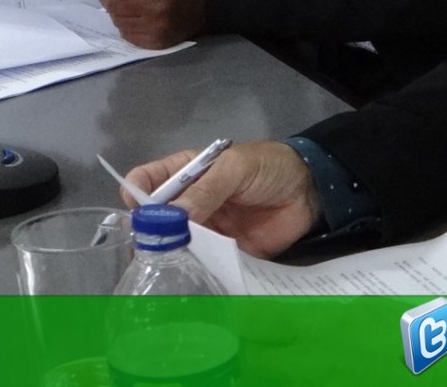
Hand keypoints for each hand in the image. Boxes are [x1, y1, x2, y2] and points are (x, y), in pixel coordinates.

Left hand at [82, 0, 205, 47]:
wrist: (204, 4)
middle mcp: (157, 8)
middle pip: (115, 5)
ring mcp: (157, 28)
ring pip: (118, 20)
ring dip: (112, 10)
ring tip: (120, 1)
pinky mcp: (157, 43)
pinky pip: (127, 34)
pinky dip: (122, 24)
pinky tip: (130, 15)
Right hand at [125, 141, 322, 259]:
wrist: (311, 191)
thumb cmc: (268, 167)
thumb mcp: (234, 168)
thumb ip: (205, 190)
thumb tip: (172, 217)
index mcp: (185, 172)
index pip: (146, 181)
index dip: (136, 195)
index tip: (138, 214)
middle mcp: (189, 202)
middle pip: (156, 219)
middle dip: (149, 233)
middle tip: (149, 250)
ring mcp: (205, 229)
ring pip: (176, 244)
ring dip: (170, 255)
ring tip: (166, 268)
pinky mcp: (224, 253)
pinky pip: (204, 263)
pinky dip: (195, 270)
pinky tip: (190, 278)